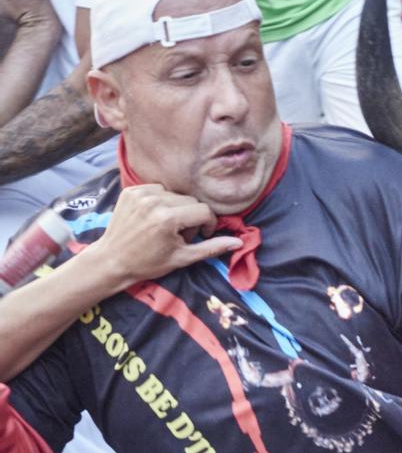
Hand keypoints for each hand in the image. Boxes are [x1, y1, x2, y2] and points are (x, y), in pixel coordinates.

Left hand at [92, 184, 240, 286]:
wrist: (112, 260)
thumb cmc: (149, 263)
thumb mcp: (183, 258)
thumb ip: (211, 247)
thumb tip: (238, 243)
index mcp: (168, 218)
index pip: (203, 211)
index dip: (208, 224)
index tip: (201, 236)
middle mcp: (154, 201)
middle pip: (191, 201)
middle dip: (192, 217)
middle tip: (181, 235)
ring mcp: (140, 194)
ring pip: (176, 194)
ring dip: (178, 208)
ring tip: (168, 226)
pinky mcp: (131, 190)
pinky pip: (158, 189)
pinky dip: (162, 201)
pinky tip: (155, 216)